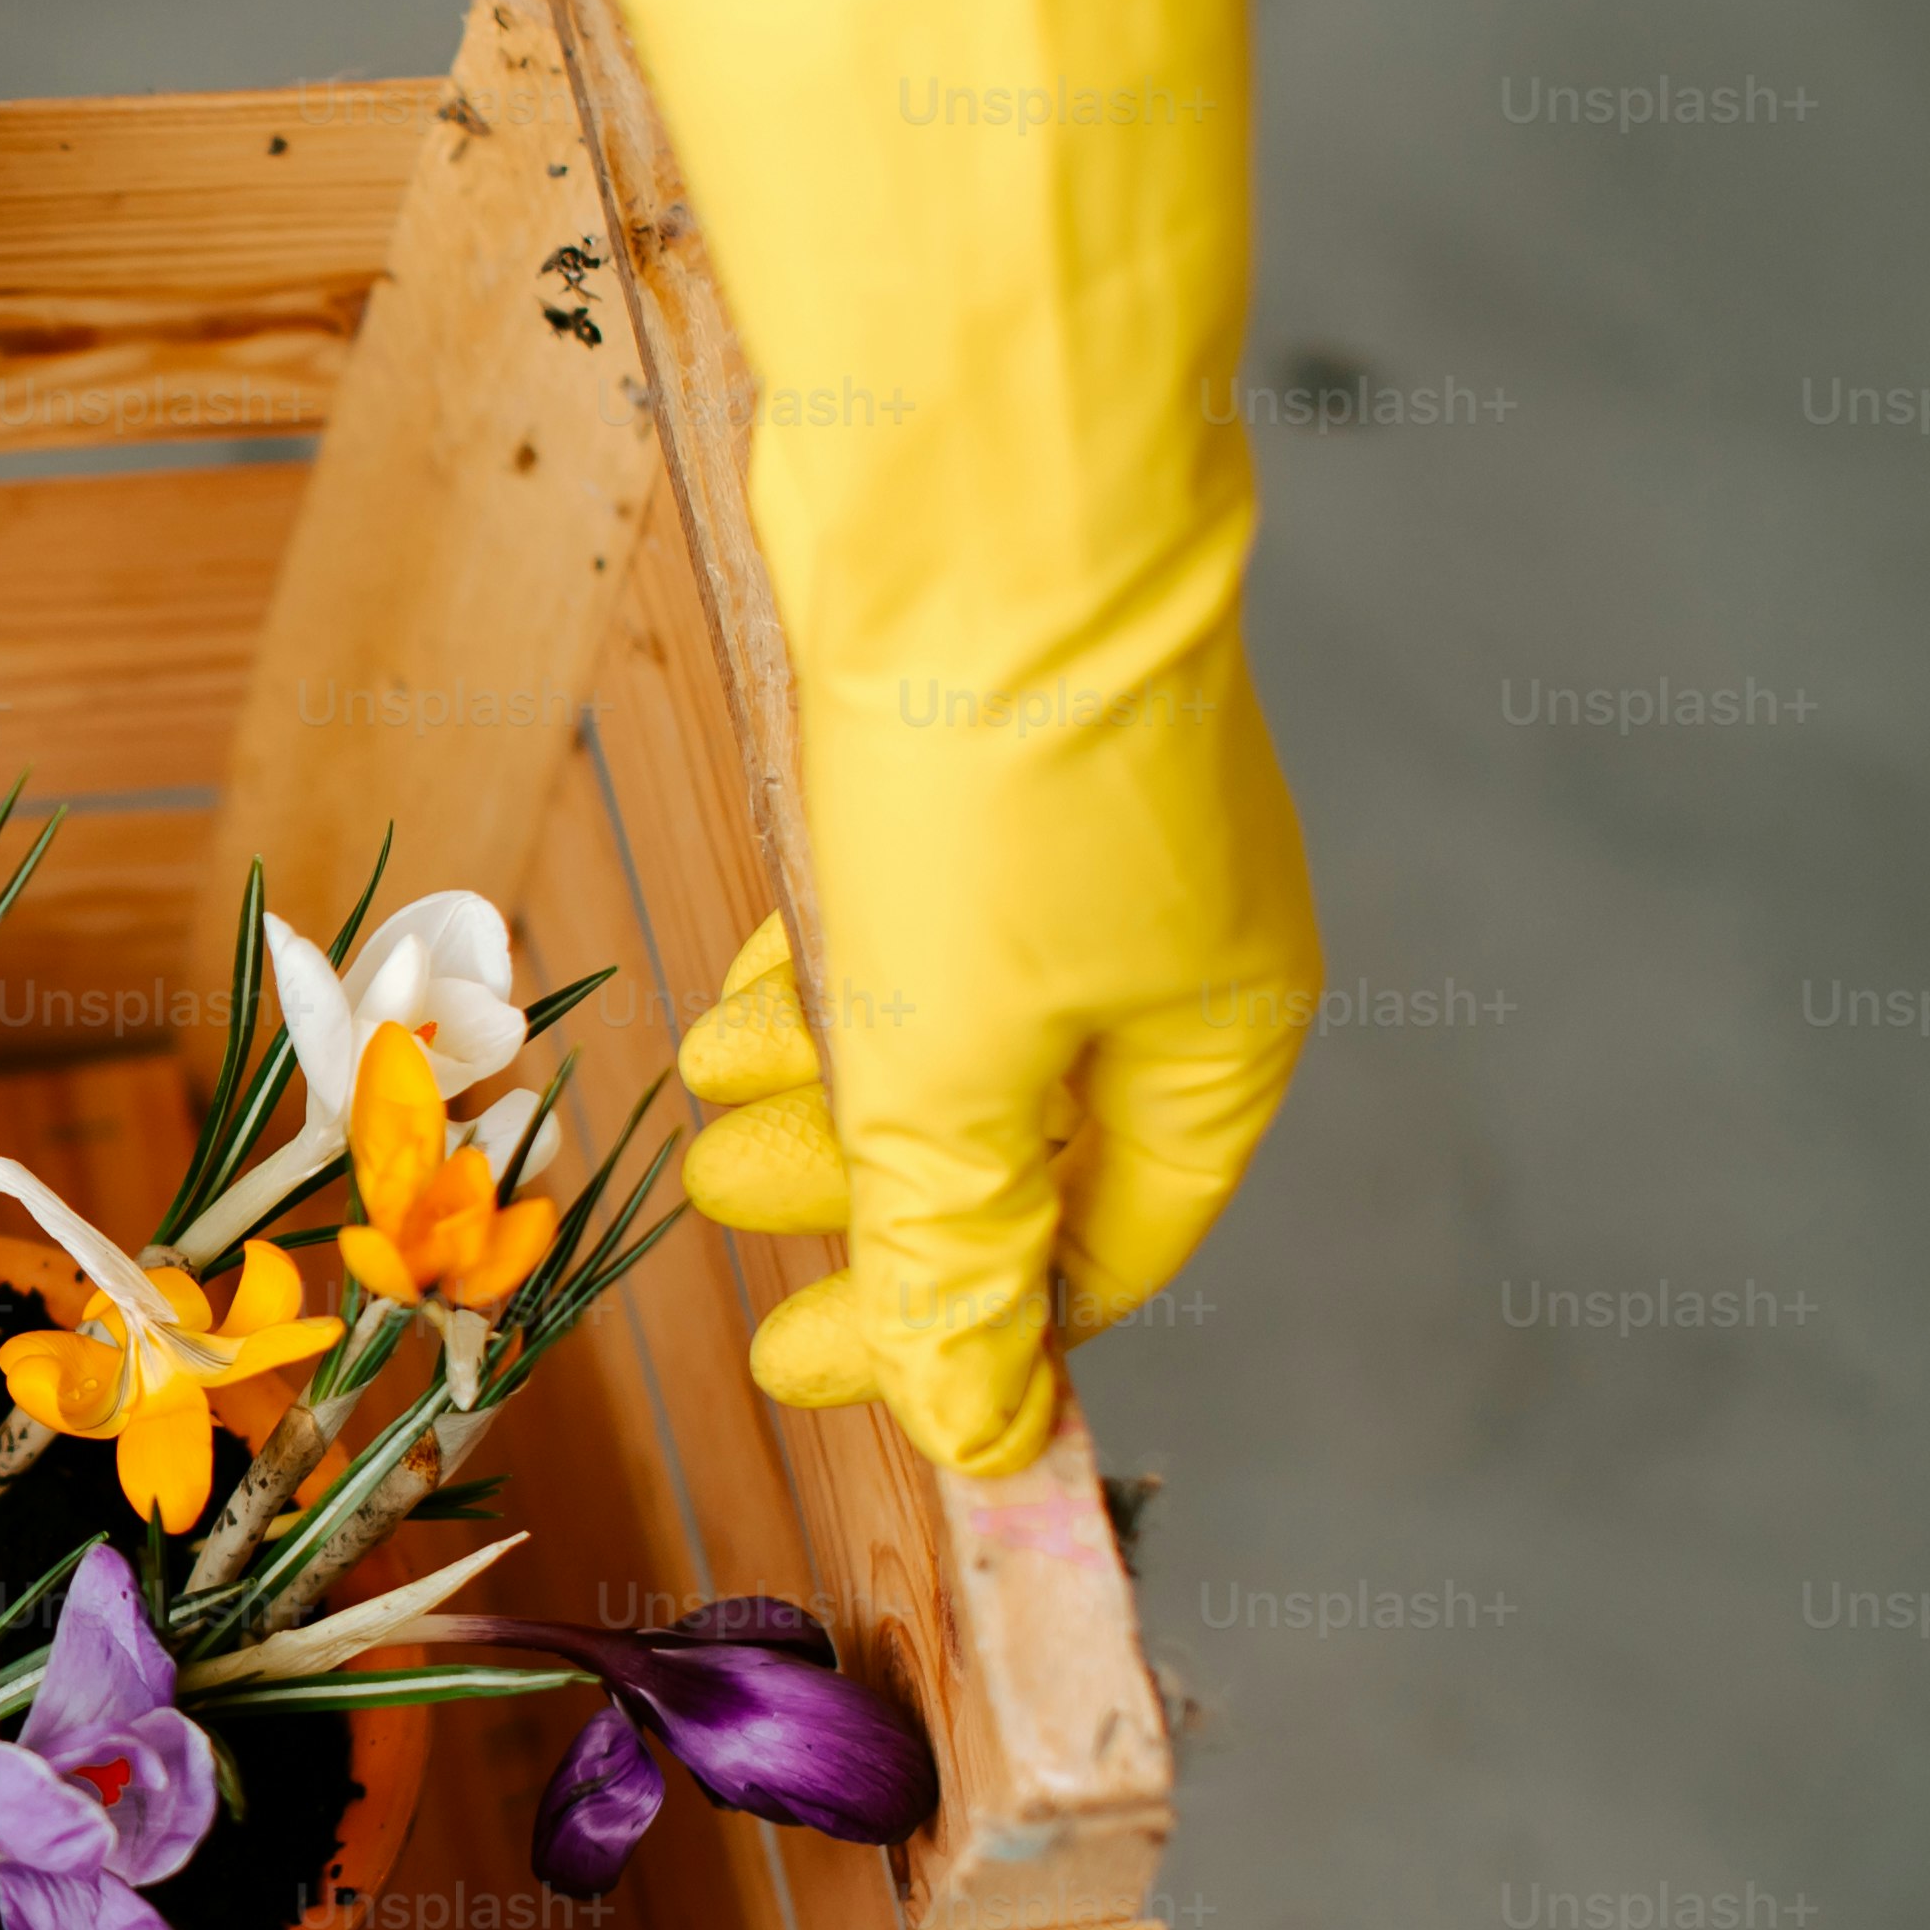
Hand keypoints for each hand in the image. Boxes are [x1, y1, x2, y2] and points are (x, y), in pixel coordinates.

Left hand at [545, 0, 1317, 1472]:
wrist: (981, 498)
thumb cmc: (995, 776)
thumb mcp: (953, 1066)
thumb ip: (957, 1256)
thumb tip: (984, 1432)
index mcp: (1219, 1044)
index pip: (1101, 1255)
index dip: (959, 1339)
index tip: (809, 1374)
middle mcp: (1176, 952)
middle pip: (1017, 1143)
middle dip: (867, 1196)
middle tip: (731, 1209)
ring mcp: (1088, 851)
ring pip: (949, 1025)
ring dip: (825, 1085)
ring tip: (711, 1103)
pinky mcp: (993, 764)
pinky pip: (911, 918)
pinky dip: (827, 975)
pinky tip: (746, 995)